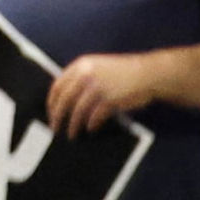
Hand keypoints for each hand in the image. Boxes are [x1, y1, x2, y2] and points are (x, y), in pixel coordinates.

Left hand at [45, 51, 168, 132]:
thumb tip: (67, 98)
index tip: (51, 113)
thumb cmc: (125, 73)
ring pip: (78, 111)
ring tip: (72, 135)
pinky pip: (94, 117)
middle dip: (57, 116)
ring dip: (73, 125)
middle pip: (64, 100)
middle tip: (55, 129)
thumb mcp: (99, 67)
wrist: (148, 74)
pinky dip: (91, 125)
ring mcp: (98, 87)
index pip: (58, 85)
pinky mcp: (110, 99)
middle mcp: (86, 75)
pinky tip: (91, 130)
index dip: (52, 102)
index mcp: (81, 65)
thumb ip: (82, 77)